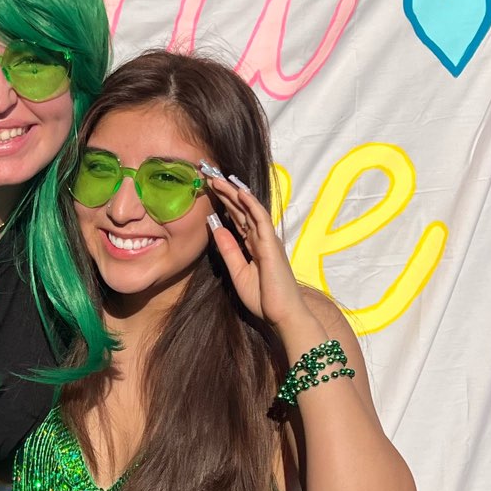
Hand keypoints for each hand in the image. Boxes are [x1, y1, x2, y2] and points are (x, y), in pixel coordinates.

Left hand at [203, 173, 310, 332]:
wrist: (282, 315)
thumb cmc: (263, 298)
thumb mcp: (238, 272)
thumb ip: (228, 250)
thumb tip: (216, 227)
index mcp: (252, 244)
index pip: (236, 217)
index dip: (223, 202)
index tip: (208, 187)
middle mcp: (261, 238)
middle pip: (241, 209)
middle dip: (226, 191)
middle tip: (209, 174)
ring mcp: (267, 239)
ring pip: (249, 209)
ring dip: (234, 192)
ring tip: (218, 178)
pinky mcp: (271, 245)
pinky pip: (260, 220)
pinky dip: (250, 204)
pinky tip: (239, 191)